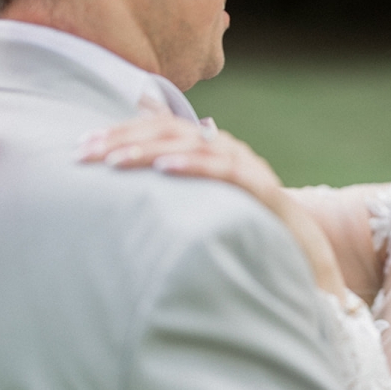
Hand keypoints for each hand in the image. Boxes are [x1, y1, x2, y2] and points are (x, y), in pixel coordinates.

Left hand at [76, 109, 346, 297]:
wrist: (308, 260)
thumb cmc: (250, 235)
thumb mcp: (203, 210)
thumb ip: (174, 193)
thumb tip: (128, 187)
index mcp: (209, 150)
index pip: (158, 129)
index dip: (119, 133)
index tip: (81, 148)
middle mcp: (227, 150)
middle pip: (168, 130)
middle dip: (122, 139)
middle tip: (84, 154)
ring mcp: (247, 166)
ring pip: (191, 145)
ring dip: (148, 149)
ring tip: (114, 161)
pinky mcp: (263, 189)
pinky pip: (225, 171)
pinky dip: (193, 165)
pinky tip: (164, 168)